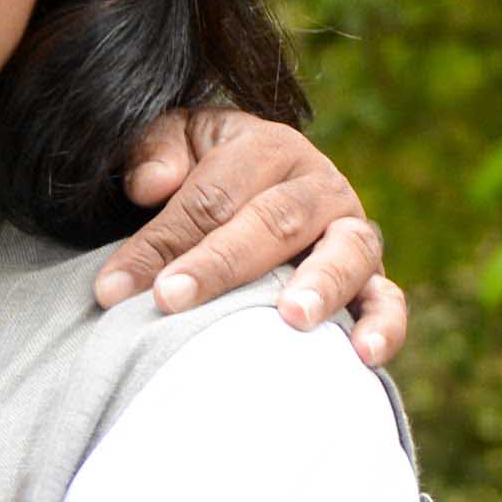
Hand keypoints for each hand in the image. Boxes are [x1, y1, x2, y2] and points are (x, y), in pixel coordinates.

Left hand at [94, 111, 401, 364]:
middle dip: (219, 263)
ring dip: (319, 285)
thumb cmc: (199, 176)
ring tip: (291, 318)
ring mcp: (351, 232)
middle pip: (272, 221)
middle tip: (170, 299)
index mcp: (266, 147)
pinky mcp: (372, 278)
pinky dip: (385, 324)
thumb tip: (150, 185)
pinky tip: (364, 355)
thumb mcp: (174, 147)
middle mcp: (318, 185)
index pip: (210, 196)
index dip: (160, 241)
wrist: (249, 196)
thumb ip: (154, 151)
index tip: (113, 289)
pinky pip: (388, 299)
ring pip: (345, 253)